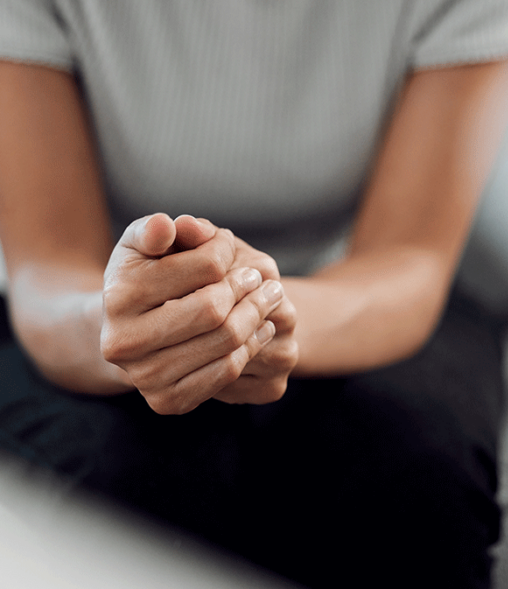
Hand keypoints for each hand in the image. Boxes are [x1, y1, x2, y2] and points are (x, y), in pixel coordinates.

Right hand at [100, 214, 292, 412]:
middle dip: (248, 288)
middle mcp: (123, 342)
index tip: (229, 244)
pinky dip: (252, 346)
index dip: (225, 250)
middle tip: (262, 278)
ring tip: (270, 297)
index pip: (205, 266)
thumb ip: (158, 229)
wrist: (127, 331)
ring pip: (226, 342)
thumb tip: (170, 225)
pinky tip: (261, 327)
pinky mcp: (166, 401)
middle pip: (215, 309)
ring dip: (258, 315)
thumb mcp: (145, 243)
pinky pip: (226, 373)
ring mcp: (144, 377)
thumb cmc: (144, 274)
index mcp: (119, 294)